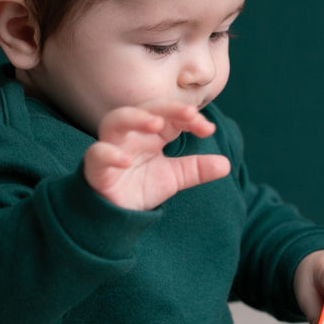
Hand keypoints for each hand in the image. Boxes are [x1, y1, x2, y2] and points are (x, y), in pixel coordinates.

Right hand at [83, 100, 229, 210]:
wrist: (115, 214)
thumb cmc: (139, 187)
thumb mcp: (174, 178)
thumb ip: (197, 169)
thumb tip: (227, 165)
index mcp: (149, 134)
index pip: (169, 115)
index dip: (188, 117)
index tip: (208, 129)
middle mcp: (130, 135)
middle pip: (144, 109)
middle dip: (167, 108)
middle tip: (190, 114)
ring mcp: (111, 148)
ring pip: (115, 121)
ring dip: (135, 118)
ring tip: (157, 124)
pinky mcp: (96, 168)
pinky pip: (97, 155)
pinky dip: (109, 154)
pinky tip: (126, 160)